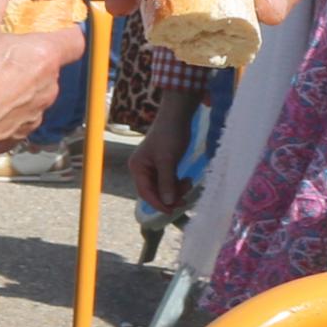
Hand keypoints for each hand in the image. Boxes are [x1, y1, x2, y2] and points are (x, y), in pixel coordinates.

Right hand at [0, 0, 76, 150]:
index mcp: (43, 57)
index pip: (75, 38)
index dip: (65, 28)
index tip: (50, 22)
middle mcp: (47, 88)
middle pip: (51, 64)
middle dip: (32, 56)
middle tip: (5, 47)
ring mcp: (34, 115)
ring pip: (35, 91)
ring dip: (20, 83)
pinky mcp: (19, 135)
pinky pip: (20, 114)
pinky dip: (8, 107)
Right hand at [132, 95, 194, 212]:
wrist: (178, 116)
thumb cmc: (169, 136)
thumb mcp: (168, 160)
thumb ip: (166, 182)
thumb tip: (167, 202)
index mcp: (138, 167)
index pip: (146, 192)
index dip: (158, 203)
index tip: (172, 210)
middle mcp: (142, 169)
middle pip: (155, 192)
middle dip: (170, 195)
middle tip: (186, 197)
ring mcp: (153, 167)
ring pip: (164, 188)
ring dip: (176, 189)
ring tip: (189, 182)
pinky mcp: (163, 165)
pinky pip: (169, 181)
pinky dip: (177, 183)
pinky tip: (187, 179)